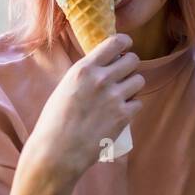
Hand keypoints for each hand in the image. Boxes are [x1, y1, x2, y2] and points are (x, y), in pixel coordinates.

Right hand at [23, 34, 144, 184]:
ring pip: (139, 80)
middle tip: (121, 76)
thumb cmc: (54, 121)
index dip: (125, 43)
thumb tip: (104, 64)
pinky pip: (138, 103)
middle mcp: (101, 79)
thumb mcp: (66, 87)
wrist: (56, 152)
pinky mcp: (123, 116)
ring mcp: (114, 97)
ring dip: (132, 86)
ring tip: (119, 96)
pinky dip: (131, 107)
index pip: (116, 42)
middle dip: (129, 66)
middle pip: (133, 60)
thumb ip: (86, 74)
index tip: (126, 47)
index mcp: (84, 69)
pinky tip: (118, 113)